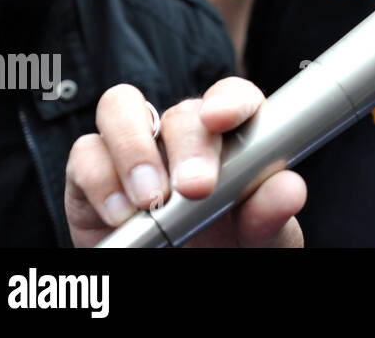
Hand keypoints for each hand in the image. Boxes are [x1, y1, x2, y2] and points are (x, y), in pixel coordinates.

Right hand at [65, 78, 305, 247]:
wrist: (181, 278)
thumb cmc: (226, 248)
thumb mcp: (261, 236)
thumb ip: (271, 211)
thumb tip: (290, 189)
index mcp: (231, 138)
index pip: (232, 96)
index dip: (228, 100)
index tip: (222, 119)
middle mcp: (181, 135)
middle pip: (181, 112)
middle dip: (188, 146)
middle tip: (195, 189)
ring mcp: (135, 149)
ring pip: (120, 107)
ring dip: (134, 149)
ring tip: (152, 200)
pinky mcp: (92, 173)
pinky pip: (85, 155)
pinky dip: (101, 181)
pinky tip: (123, 215)